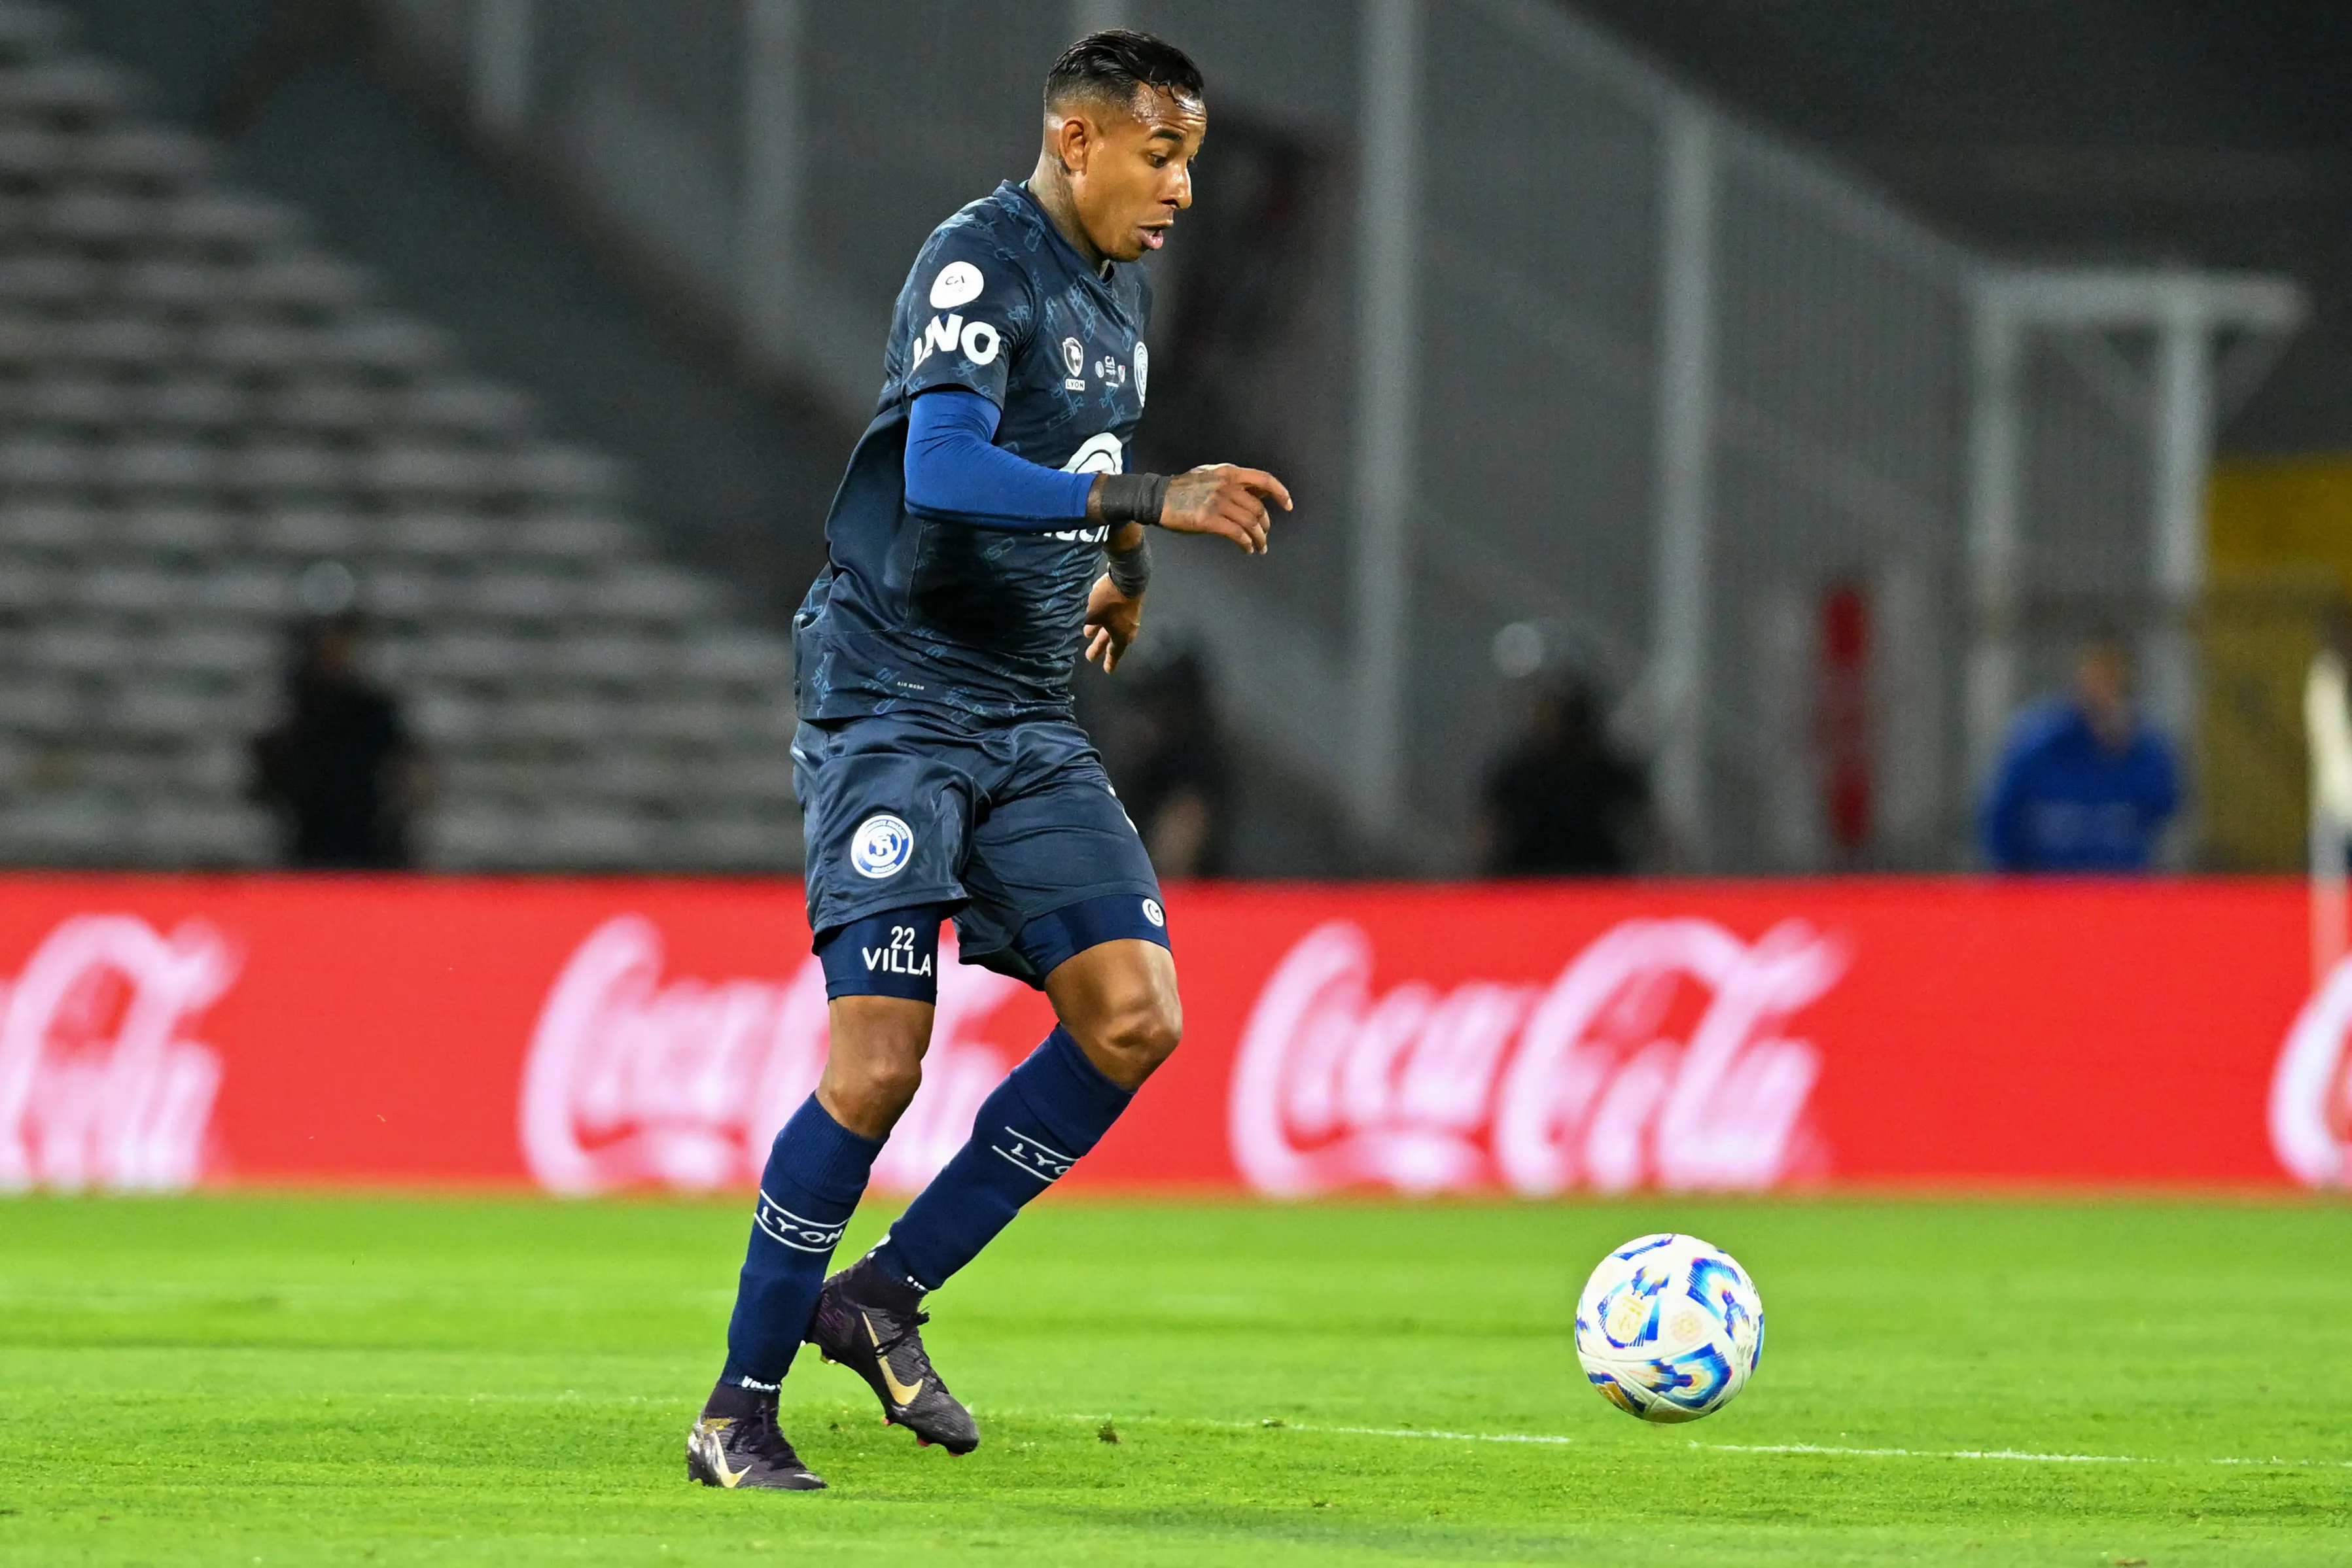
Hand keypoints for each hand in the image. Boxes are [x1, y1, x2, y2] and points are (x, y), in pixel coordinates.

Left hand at [1084, 573, 1143, 671]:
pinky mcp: (1129, 601)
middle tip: (1090, 656)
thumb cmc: (1109, 600)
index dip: (1109, 662)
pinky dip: (1105, 618)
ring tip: (1087, 632)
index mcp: (1122, 635)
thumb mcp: (1091, 614)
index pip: (1115, 653)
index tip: (1107, 671)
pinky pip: (1115, 615)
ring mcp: (1130, 614)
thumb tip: (1075, 627)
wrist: (1129, 575)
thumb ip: (1083, 623)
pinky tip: (1096, 613)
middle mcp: (1128, 627)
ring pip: (1113, 626)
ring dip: (1100, 630)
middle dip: (1099, 647)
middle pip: (1111, 640)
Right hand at [1160, 463, 1291, 553]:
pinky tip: (1246, 549)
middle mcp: (1227, 486)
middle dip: (1265, 526)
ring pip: (1250, 523)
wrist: (1158, 498)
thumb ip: (1233, 481)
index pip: (1264, 480)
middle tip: (1264, 536)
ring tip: (1259, 547)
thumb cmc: (1183, 488)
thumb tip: (1259, 491)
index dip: (1280, 493)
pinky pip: (1237, 534)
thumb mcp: (1211, 475)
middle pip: (1259, 508)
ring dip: (1259, 539)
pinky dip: (1246, 544)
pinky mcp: (1209, 520)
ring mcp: (1218, 502)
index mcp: (1229, 472)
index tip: (1288, 506)